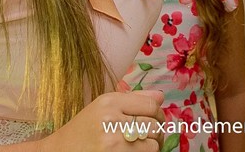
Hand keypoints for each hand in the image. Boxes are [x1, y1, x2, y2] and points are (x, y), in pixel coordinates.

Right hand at [45, 90, 165, 151]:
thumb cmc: (84, 130)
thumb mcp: (104, 107)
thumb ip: (133, 99)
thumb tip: (161, 97)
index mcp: (109, 101)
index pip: (151, 104)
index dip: (159, 114)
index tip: (157, 120)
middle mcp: (111, 118)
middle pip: (154, 124)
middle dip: (158, 132)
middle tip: (153, 137)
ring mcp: (112, 141)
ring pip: (153, 144)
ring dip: (153, 146)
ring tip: (143, 147)